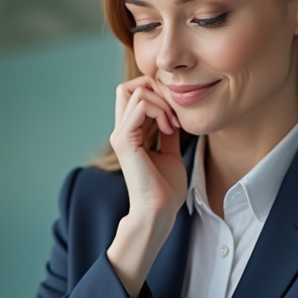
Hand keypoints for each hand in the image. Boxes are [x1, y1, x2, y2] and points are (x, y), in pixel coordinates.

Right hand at [109, 76, 186, 219]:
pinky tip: (170, 129)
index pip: (134, 95)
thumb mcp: (171, 153)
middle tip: (174, 113)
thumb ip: (168, 133)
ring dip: (161, 102)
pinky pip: (140, 106)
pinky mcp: (124, 140)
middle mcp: (121, 131)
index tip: (176, 116)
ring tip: (173, 124)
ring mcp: (120, 134)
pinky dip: (159, 110)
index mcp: (130, 134)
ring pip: (135, 92)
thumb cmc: (166, 189)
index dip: (157, 94)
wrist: (159, 210)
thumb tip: (174, 116)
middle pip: (128, 87)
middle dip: (156, 90)